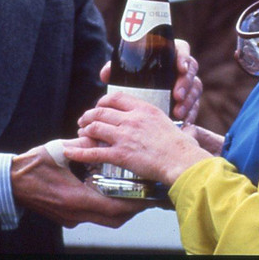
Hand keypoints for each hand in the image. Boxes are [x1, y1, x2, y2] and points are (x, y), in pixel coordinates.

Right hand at [10, 141, 147, 228]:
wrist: (9, 182)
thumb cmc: (31, 166)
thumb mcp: (58, 150)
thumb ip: (82, 145)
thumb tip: (100, 137)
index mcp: (75, 198)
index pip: (113, 207)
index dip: (133, 203)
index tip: (146, 196)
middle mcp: (75, 212)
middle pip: (113, 219)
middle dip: (131, 209)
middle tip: (144, 196)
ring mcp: (70, 217)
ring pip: (104, 220)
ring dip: (119, 210)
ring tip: (130, 194)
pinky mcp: (67, 217)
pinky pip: (92, 216)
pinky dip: (105, 208)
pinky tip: (108, 192)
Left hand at [64, 91, 212, 185]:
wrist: (180, 162)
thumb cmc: (182, 148)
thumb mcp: (178, 128)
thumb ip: (175, 126)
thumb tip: (189, 131)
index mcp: (144, 109)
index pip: (117, 98)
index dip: (104, 101)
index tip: (100, 106)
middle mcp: (131, 119)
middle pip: (101, 112)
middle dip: (89, 115)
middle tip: (84, 120)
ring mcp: (123, 136)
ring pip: (95, 128)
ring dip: (84, 130)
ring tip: (80, 133)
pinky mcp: (119, 155)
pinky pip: (93, 152)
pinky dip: (78, 152)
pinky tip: (69, 152)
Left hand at [99, 38, 202, 123]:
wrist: (145, 104)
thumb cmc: (137, 81)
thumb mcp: (130, 74)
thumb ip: (118, 71)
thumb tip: (105, 75)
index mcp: (170, 55)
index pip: (182, 49)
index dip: (184, 57)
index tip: (180, 67)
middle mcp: (182, 68)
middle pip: (191, 71)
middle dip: (185, 84)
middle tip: (176, 96)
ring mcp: (188, 84)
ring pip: (195, 89)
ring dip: (189, 101)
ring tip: (178, 113)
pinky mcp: (190, 99)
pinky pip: (195, 106)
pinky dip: (191, 114)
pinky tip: (184, 122)